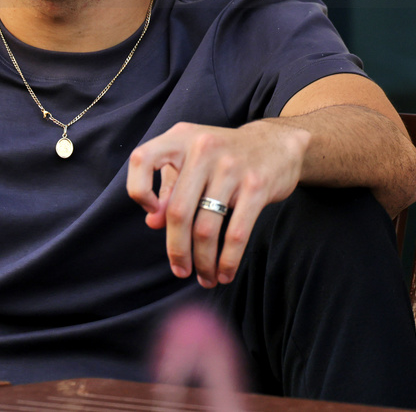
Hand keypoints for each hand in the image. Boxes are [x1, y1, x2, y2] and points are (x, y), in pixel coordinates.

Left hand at [127, 120, 309, 287]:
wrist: (277, 143)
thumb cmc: (225, 155)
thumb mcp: (192, 160)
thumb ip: (170, 187)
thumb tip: (153, 223)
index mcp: (180, 138)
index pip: (142, 159)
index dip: (138, 189)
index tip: (152, 214)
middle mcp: (202, 148)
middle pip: (178, 210)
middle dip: (177, 249)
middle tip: (179, 270)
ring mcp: (230, 166)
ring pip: (205, 227)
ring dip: (202, 261)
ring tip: (204, 277)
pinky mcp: (256, 185)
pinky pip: (236, 232)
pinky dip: (227, 260)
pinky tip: (224, 272)